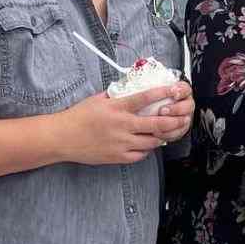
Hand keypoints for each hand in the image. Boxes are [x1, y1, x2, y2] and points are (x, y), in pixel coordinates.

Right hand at [56, 82, 193, 165]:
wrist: (62, 137)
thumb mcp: (98, 99)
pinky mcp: (117, 157)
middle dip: (173, 121)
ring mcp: (120, 143)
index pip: (146, 98)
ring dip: (161, 136)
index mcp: (117, 108)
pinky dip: (147, 150)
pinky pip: (140, 155)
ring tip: (166, 132)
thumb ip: (117, 94)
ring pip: (151, 142)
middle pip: (156, 124)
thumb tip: (131, 87)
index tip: (175, 89)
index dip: (163, 93)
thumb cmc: (78, 116)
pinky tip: (147, 144)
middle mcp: (122, 125)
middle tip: (182, 118)